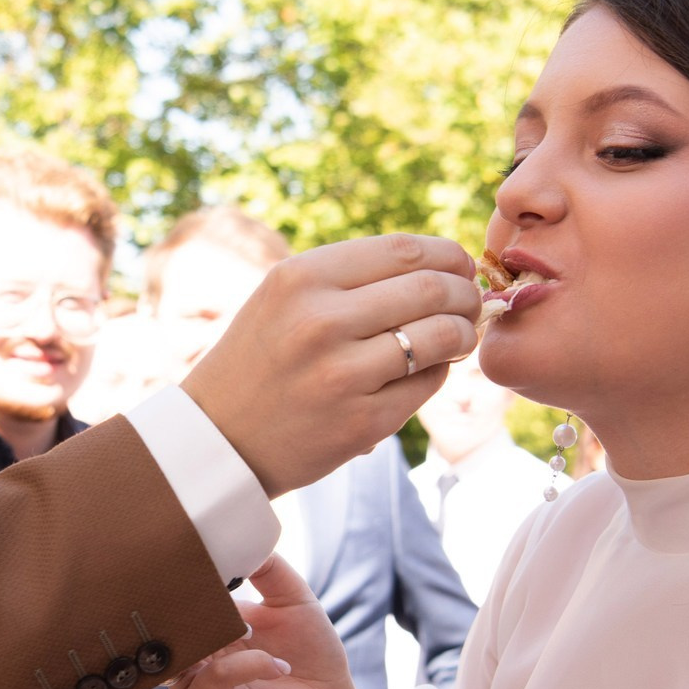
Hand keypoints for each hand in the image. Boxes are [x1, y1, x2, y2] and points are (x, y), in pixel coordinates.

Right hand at [168, 556, 371, 688]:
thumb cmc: (312, 657)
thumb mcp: (293, 600)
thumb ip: (268, 569)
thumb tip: (241, 537)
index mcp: (211, 624)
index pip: (182, 596)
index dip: (185, 576)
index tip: (196, 550)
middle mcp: (197, 652)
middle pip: (170, 621)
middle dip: (188, 602)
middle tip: (210, 586)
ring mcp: (196, 682)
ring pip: (184, 649)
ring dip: (215, 635)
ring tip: (250, 629)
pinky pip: (212, 679)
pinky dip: (244, 665)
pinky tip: (277, 666)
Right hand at [183, 234, 479, 496]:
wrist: (219, 439)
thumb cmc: (261, 358)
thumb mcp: (284, 298)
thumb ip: (351, 277)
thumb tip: (443, 263)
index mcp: (300, 278)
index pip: (404, 250)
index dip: (447, 255)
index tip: (459, 265)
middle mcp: (320, 321)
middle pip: (432, 288)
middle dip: (465, 293)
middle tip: (469, 302)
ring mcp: (342, 375)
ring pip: (442, 336)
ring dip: (462, 334)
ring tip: (457, 337)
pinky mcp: (361, 423)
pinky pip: (429, 384)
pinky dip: (438, 373)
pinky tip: (423, 371)